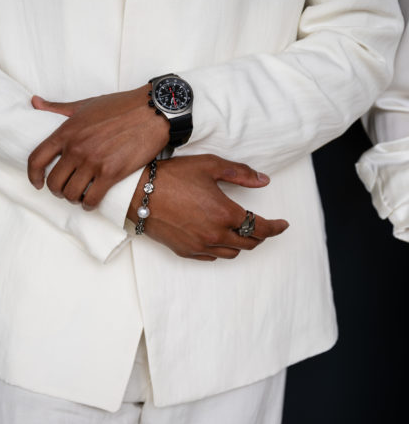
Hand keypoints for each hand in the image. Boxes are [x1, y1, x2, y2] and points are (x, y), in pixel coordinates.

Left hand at [27, 85, 168, 209]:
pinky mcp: (111, 173)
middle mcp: (76, 148)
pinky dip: (89, 204)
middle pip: (53, 182)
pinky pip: (92, 199)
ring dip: (73, 198)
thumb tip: (35, 102)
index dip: (33, 176)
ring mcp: (93, 162)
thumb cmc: (120, 106)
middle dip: (57, 191)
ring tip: (80, 196)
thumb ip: (58, 108)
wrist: (152, 111)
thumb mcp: (85, 104)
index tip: (37, 183)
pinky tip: (92, 202)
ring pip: (71, 194)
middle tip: (65, 190)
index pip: (37, 159)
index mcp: (66, 131)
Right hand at [127, 155, 288, 259]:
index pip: (261, 227)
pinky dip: (220, 250)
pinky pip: (211, 257)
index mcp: (225, 213)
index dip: (276, 227)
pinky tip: (218, 239)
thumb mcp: (210, 166)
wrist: (138, 193)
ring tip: (240, 232)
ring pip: (231, 253)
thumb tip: (263, 180)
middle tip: (263, 226)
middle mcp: (214, 235)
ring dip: (241, 244)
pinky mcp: (185, 251)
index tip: (283, 224)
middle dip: (261, 235)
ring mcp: (199, 246)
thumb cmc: (172, 176)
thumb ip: (240, 173)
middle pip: (249, 243)